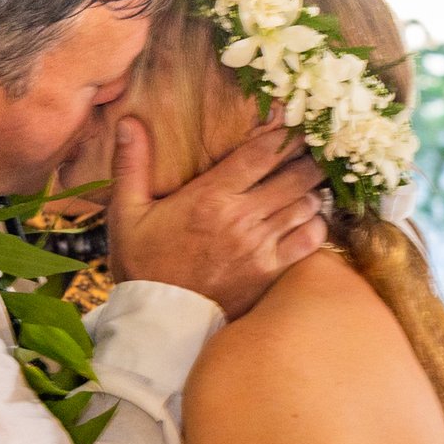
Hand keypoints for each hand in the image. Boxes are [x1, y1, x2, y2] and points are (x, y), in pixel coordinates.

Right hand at [107, 117, 328, 317]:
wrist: (158, 321)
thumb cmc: (143, 264)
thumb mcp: (127, 213)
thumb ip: (131, 165)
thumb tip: (128, 122)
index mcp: (210, 197)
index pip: (262, 153)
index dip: (284, 134)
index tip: (292, 124)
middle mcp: (241, 218)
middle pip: (295, 175)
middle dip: (307, 157)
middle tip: (311, 149)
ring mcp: (260, 247)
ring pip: (307, 204)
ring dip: (313, 188)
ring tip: (311, 179)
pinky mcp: (270, 272)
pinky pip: (310, 239)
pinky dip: (316, 223)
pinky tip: (309, 216)